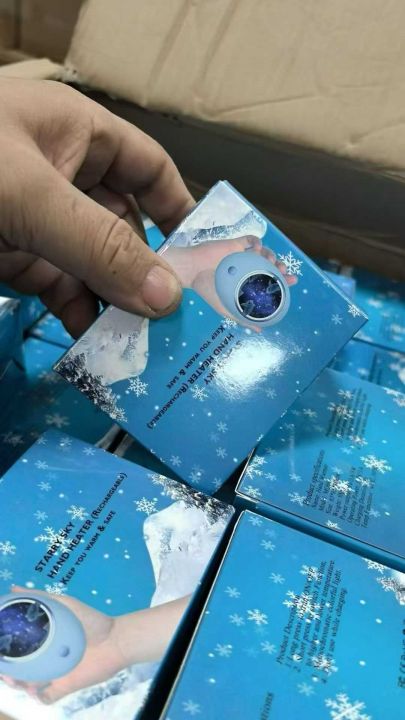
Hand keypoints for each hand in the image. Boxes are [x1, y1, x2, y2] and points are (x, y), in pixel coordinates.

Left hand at [0, 79, 193, 336]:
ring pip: (97, 267)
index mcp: (77, 136)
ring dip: (119, 306)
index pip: (148, 169)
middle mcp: (65, 179)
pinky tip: (99, 347)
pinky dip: (81, 319)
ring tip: (147, 347)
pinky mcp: (13, 262)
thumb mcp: (29, 196)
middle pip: (126, 228)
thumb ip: (98, 246)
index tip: (207, 259)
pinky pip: (62, 292)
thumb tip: (166, 297)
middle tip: (181, 325)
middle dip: (149, 273)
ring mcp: (38, 225)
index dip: (180, 209)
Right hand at [0, 586, 122, 703]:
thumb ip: (41, 598)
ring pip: (28, 685)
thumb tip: (14, 588)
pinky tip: (35, 690)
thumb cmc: (90, 620)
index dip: (6, 653)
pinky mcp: (65, 686)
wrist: (115, 640)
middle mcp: (46, 657)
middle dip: (9, 672)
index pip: (18, 649)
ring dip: (19, 684)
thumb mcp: (64, 604)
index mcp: (43, 639)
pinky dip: (39, 697)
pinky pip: (47, 697)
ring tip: (17, 680)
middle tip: (6, 670)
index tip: (1, 653)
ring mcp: (55, 673)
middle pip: (20, 669)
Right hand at [166, 235, 296, 330]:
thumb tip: (260, 330)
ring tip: (271, 262)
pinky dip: (258, 242)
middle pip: (270, 264)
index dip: (283, 279)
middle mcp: (246, 268)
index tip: (292, 280)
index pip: (269, 279)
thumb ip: (242, 316)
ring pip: (263, 251)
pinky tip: (258, 250)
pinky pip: (250, 239)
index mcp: (246, 281)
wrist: (191, 271)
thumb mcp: (226, 307)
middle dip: (280, 266)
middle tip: (283, 272)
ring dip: (271, 255)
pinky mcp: (235, 244)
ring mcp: (241, 255)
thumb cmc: (207, 289)